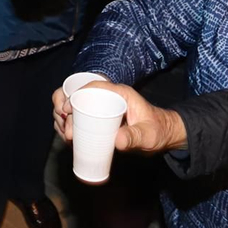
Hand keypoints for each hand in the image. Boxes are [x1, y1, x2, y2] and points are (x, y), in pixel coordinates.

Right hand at [52, 81, 185, 152]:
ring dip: (64, 119)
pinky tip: (67, 138)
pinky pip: (79, 119)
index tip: (66, 110)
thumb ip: (135, 137)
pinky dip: (69, 125)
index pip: (93, 86)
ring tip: (65, 136)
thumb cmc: (157, 131)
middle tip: (66, 130)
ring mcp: (102, 109)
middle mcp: (108, 98)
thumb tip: (116, 141)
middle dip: (64, 110)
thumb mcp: (147, 135)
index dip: (75, 95)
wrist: (163, 136)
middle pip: (78, 96)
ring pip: (75, 108)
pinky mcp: (100, 120)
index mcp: (119, 93)